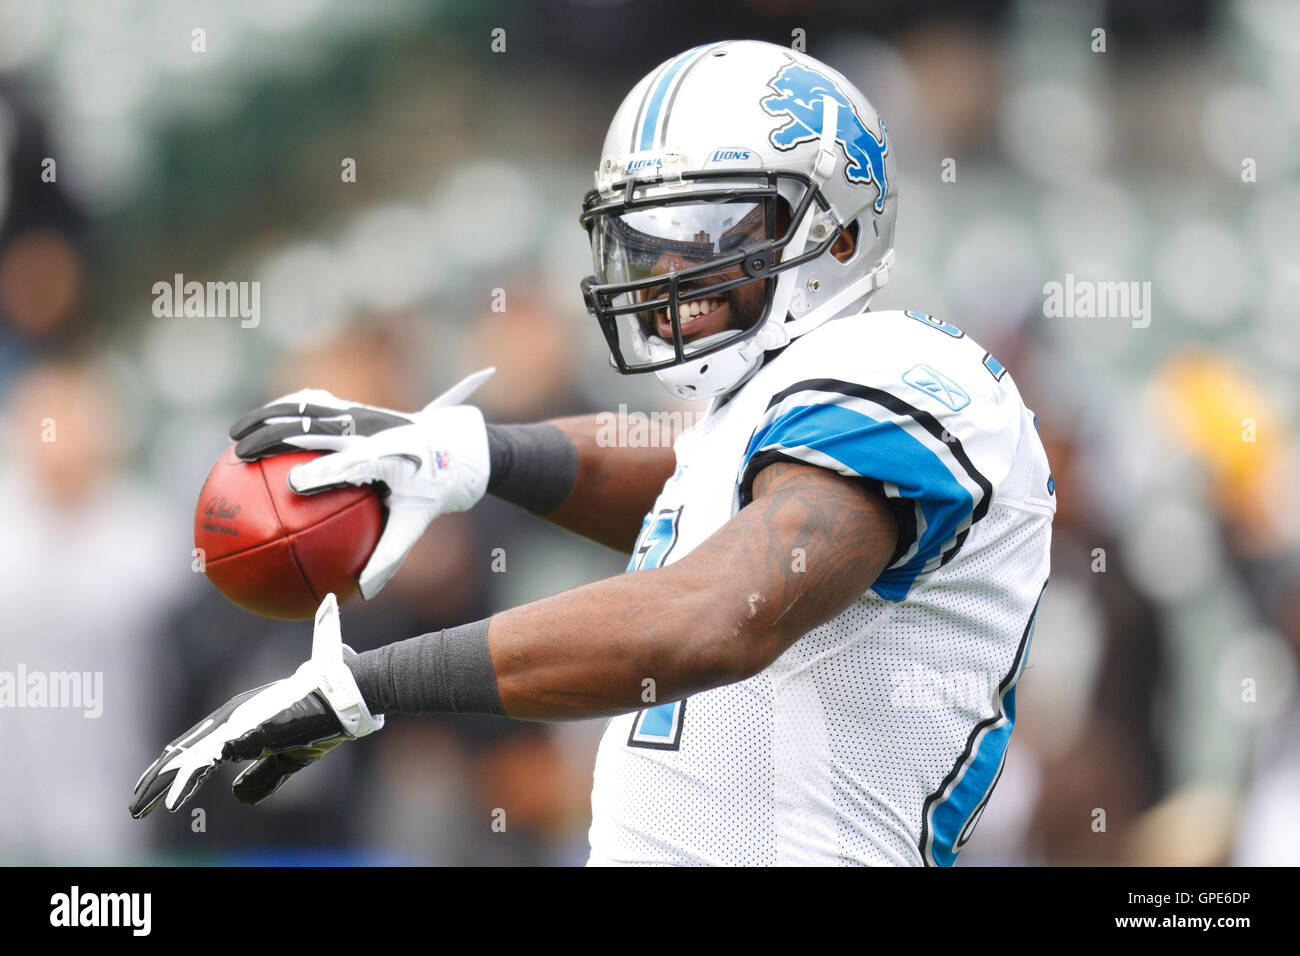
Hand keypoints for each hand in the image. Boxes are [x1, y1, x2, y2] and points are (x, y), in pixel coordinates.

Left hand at [129, 594, 382, 818]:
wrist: (342, 697)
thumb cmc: (321, 720)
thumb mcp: (289, 758)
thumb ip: (262, 776)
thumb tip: (238, 796)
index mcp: (242, 721)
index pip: (197, 747)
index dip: (174, 768)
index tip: (154, 787)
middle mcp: (231, 718)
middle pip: (184, 752)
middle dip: (157, 779)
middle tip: (134, 805)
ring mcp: (234, 723)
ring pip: (186, 758)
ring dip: (160, 785)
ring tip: (138, 808)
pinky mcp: (242, 732)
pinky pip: (204, 763)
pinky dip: (184, 785)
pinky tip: (168, 805)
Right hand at [228, 368, 494, 597]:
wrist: (454, 444)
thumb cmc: (433, 488)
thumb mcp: (417, 522)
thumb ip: (390, 555)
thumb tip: (363, 593)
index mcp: (391, 456)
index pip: (353, 462)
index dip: (324, 470)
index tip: (295, 485)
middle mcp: (372, 429)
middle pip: (317, 423)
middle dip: (276, 435)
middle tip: (240, 456)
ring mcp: (362, 412)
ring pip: (307, 406)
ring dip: (267, 415)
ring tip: (234, 435)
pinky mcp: (353, 406)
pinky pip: (311, 404)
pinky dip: (280, 412)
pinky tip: (255, 428)